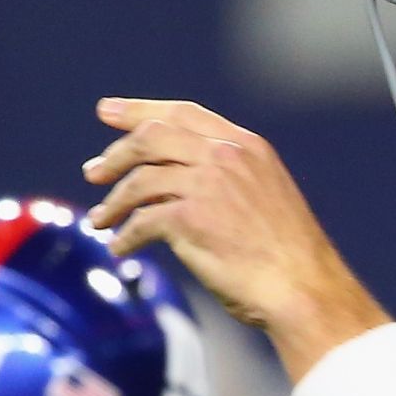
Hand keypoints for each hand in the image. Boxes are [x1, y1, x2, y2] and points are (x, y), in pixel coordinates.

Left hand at [82, 98, 385, 372]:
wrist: (303, 286)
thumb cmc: (286, 251)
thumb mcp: (263, 192)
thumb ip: (227, 175)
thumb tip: (172, 181)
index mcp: (246, 145)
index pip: (183, 113)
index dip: (140, 109)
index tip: (107, 110)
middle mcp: (225, 156)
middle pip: (151, 137)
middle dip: (116, 153)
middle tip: (93, 170)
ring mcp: (207, 185)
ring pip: (139, 179)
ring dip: (112, 201)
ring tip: (99, 220)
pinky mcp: (190, 219)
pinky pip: (141, 221)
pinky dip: (125, 236)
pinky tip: (121, 249)